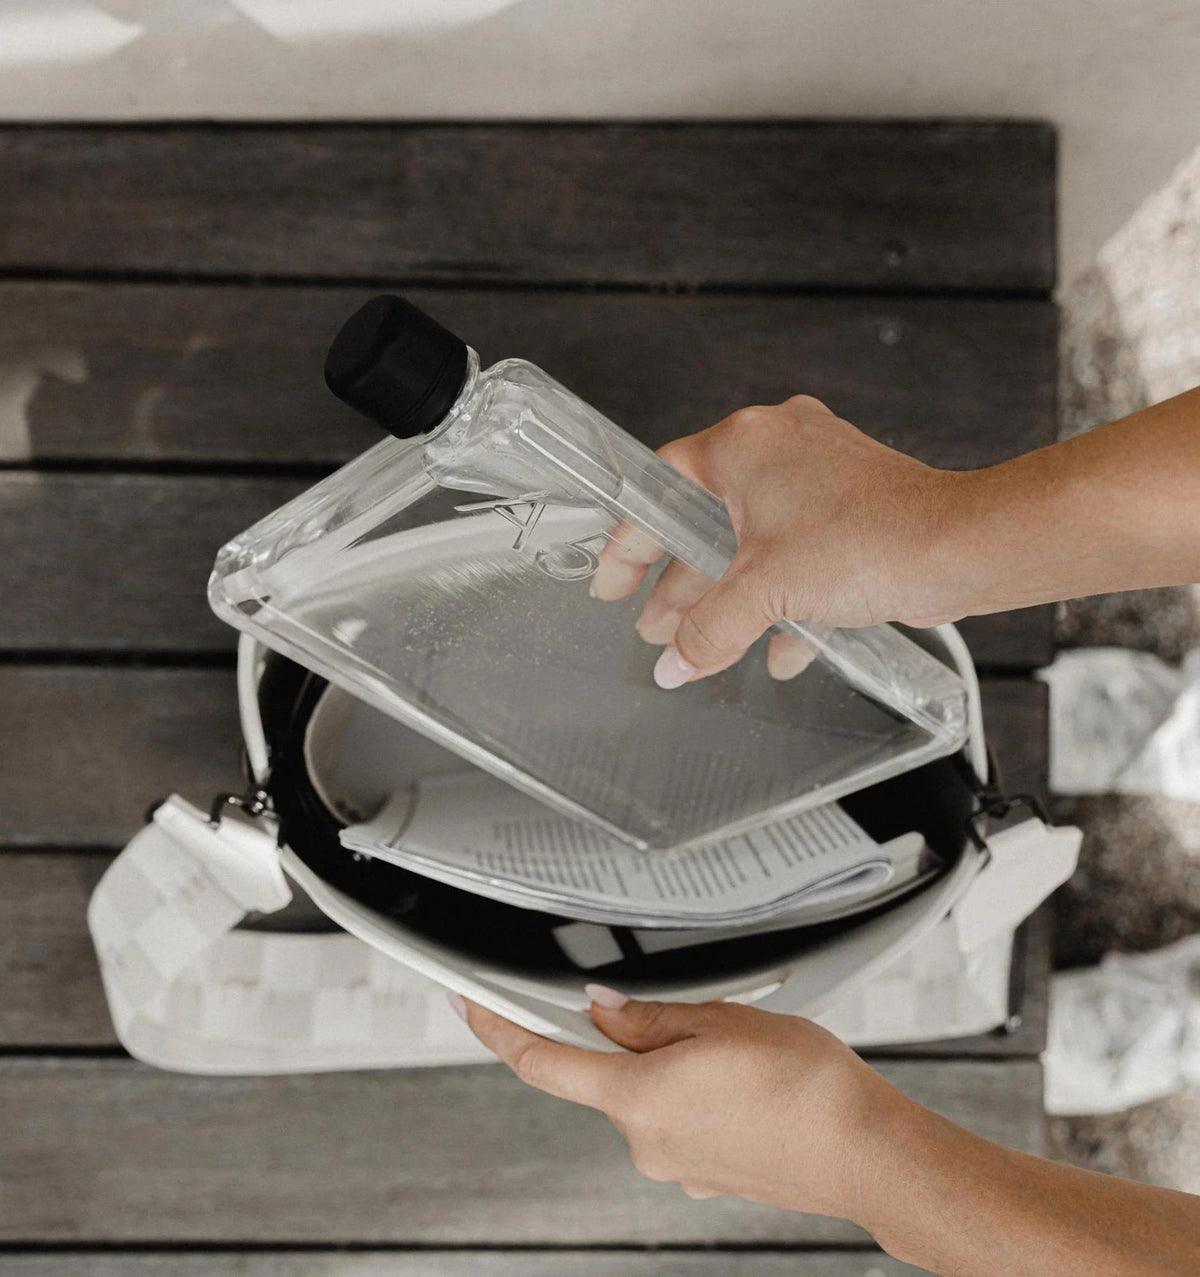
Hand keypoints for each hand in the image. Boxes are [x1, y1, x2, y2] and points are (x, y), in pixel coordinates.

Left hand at [456, 987, 905, 1221]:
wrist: (867, 1153)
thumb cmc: (806, 1088)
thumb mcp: (719, 1022)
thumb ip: (647, 1017)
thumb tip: (602, 1009)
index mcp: (637, 1097)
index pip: (543, 1062)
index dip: (498, 1029)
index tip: (470, 1005)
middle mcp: (646, 1140)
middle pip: (604, 1073)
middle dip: (629, 1034)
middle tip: (688, 1009)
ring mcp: (675, 1163)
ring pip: (648, 1092)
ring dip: (671, 1061)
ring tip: (737, 1045)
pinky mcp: (704, 1171)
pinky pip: (679, 1116)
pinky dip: (695, 1089)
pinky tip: (744, 1077)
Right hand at [591, 396, 964, 685]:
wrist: (960, 549)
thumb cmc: (872, 539)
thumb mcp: (765, 591)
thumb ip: (708, 630)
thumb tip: (674, 664)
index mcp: (744, 445)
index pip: (659, 489)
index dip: (629, 542)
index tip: (614, 582)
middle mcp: (779, 449)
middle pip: (704, 520)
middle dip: (680, 583)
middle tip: (655, 623)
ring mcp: (818, 476)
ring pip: (752, 541)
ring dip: (728, 596)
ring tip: (702, 642)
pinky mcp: (850, 507)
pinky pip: (796, 552)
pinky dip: (781, 597)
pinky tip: (776, 650)